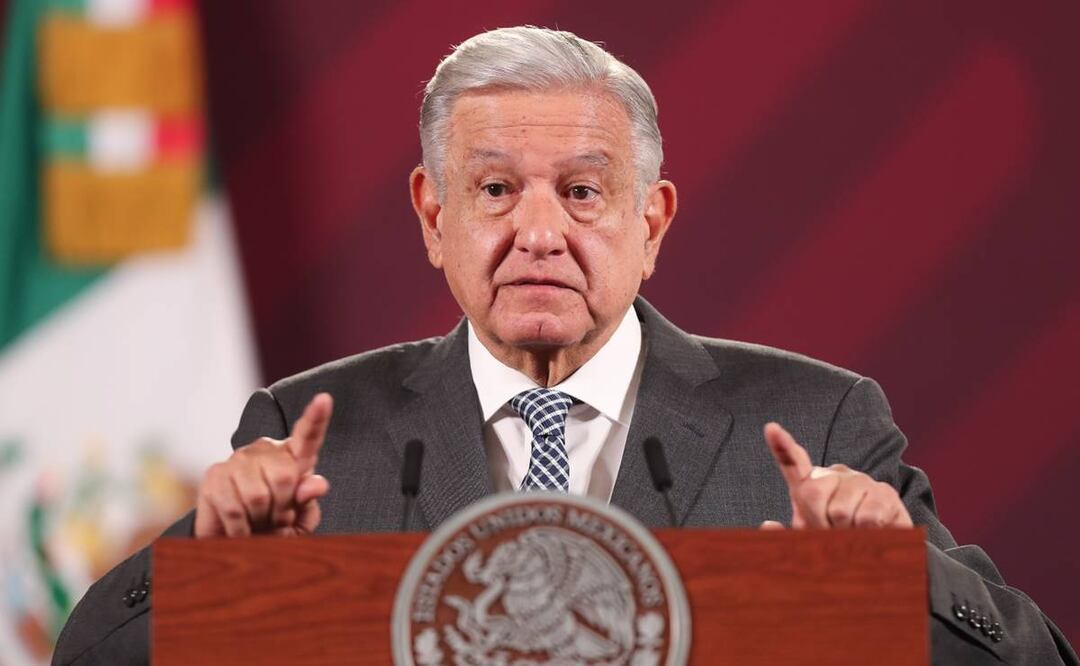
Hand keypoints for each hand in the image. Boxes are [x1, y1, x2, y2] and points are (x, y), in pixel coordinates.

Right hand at [194, 393, 332, 537]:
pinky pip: (234, 509)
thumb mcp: (299, 519)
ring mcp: (237, 460)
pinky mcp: (214, 475)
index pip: (308, 436)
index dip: (316, 418)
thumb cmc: (273, 528)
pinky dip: (241, 529)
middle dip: (282, 509)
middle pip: (285, 478)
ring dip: (260, 520)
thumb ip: (309, 501)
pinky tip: (241, 529)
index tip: (324, 399)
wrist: (234, 542)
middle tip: (275, 518)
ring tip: (257, 522)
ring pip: (258, 496)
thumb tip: (317, 484)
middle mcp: (265, 450)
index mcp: (293, 456)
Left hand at [760, 422, 911, 529]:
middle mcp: (834, 475)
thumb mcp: (809, 539)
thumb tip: (768, 524)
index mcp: (810, 484)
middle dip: (819, 521)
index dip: (781, 445)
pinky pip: (867, 518)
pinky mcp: (885, 492)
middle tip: (832, 532)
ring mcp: (860, 480)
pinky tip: (872, 531)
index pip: (792, 463)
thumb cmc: (838, 541)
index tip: (772, 429)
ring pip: (840, 511)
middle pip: (812, 493)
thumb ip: (786, 533)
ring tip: (853, 532)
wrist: (879, 548)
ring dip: (845, 532)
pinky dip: (866, 534)